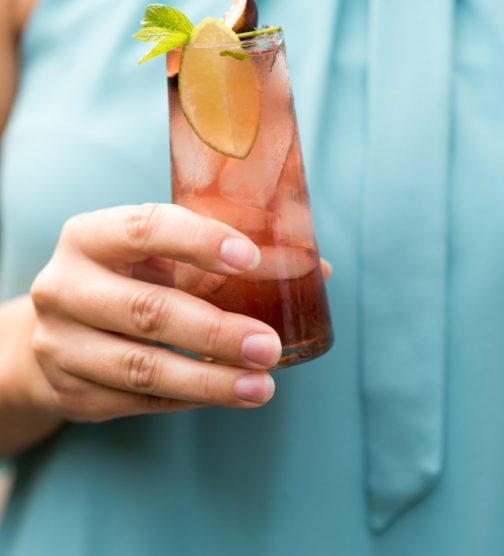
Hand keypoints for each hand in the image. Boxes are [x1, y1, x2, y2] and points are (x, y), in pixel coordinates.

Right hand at [26, 203, 284, 422]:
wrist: (56, 332)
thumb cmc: (128, 278)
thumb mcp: (157, 255)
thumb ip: (223, 256)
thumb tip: (321, 270)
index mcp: (89, 235)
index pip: (145, 228)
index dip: (199, 241)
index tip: (250, 258)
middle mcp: (64, 285)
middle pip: (147, 310)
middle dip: (216, 331)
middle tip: (270, 345)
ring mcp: (60, 343)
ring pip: (142, 366)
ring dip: (209, 380)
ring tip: (261, 385)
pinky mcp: (68, 391)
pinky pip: (137, 400)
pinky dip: (188, 398)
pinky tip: (227, 393)